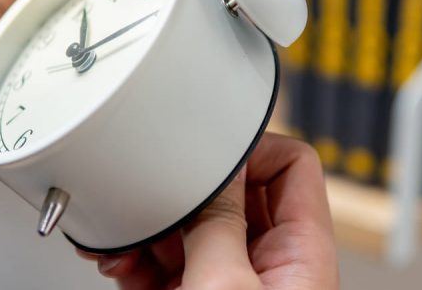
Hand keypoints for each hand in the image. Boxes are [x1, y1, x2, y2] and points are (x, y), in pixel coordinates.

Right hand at [81, 133, 338, 289]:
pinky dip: (140, 257)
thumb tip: (213, 171)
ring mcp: (233, 283)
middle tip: (155, 193)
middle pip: (234, 196)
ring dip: (153, 226)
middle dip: (186, 191)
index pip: (292, 165)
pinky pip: (170, 262)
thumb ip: (218, 223)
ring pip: (195, 229)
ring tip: (123, 234)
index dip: (251, 147)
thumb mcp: (224, 285)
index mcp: (302, 253)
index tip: (207, 147)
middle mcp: (271, 265)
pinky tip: (119, 259)